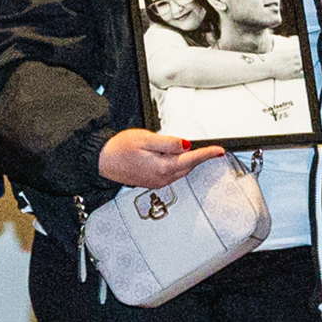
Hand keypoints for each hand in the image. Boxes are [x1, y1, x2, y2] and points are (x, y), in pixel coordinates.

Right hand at [98, 129, 229, 190]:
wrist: (101, 160)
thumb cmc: (119, 148)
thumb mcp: (145, 139)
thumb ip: (168, 142)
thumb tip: (186, 144)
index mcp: (163, 167)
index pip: (191, 159)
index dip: (207, 154)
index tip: (220, 151)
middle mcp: (162, 178)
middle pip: (188, 166)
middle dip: (199, 157)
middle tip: (210, 148)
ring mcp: (157, 182)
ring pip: (180, 170)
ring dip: (187, 161)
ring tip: (188, 149)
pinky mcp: (152, 182)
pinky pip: (171, 174)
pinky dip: (177, 165)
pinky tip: (172, 157)